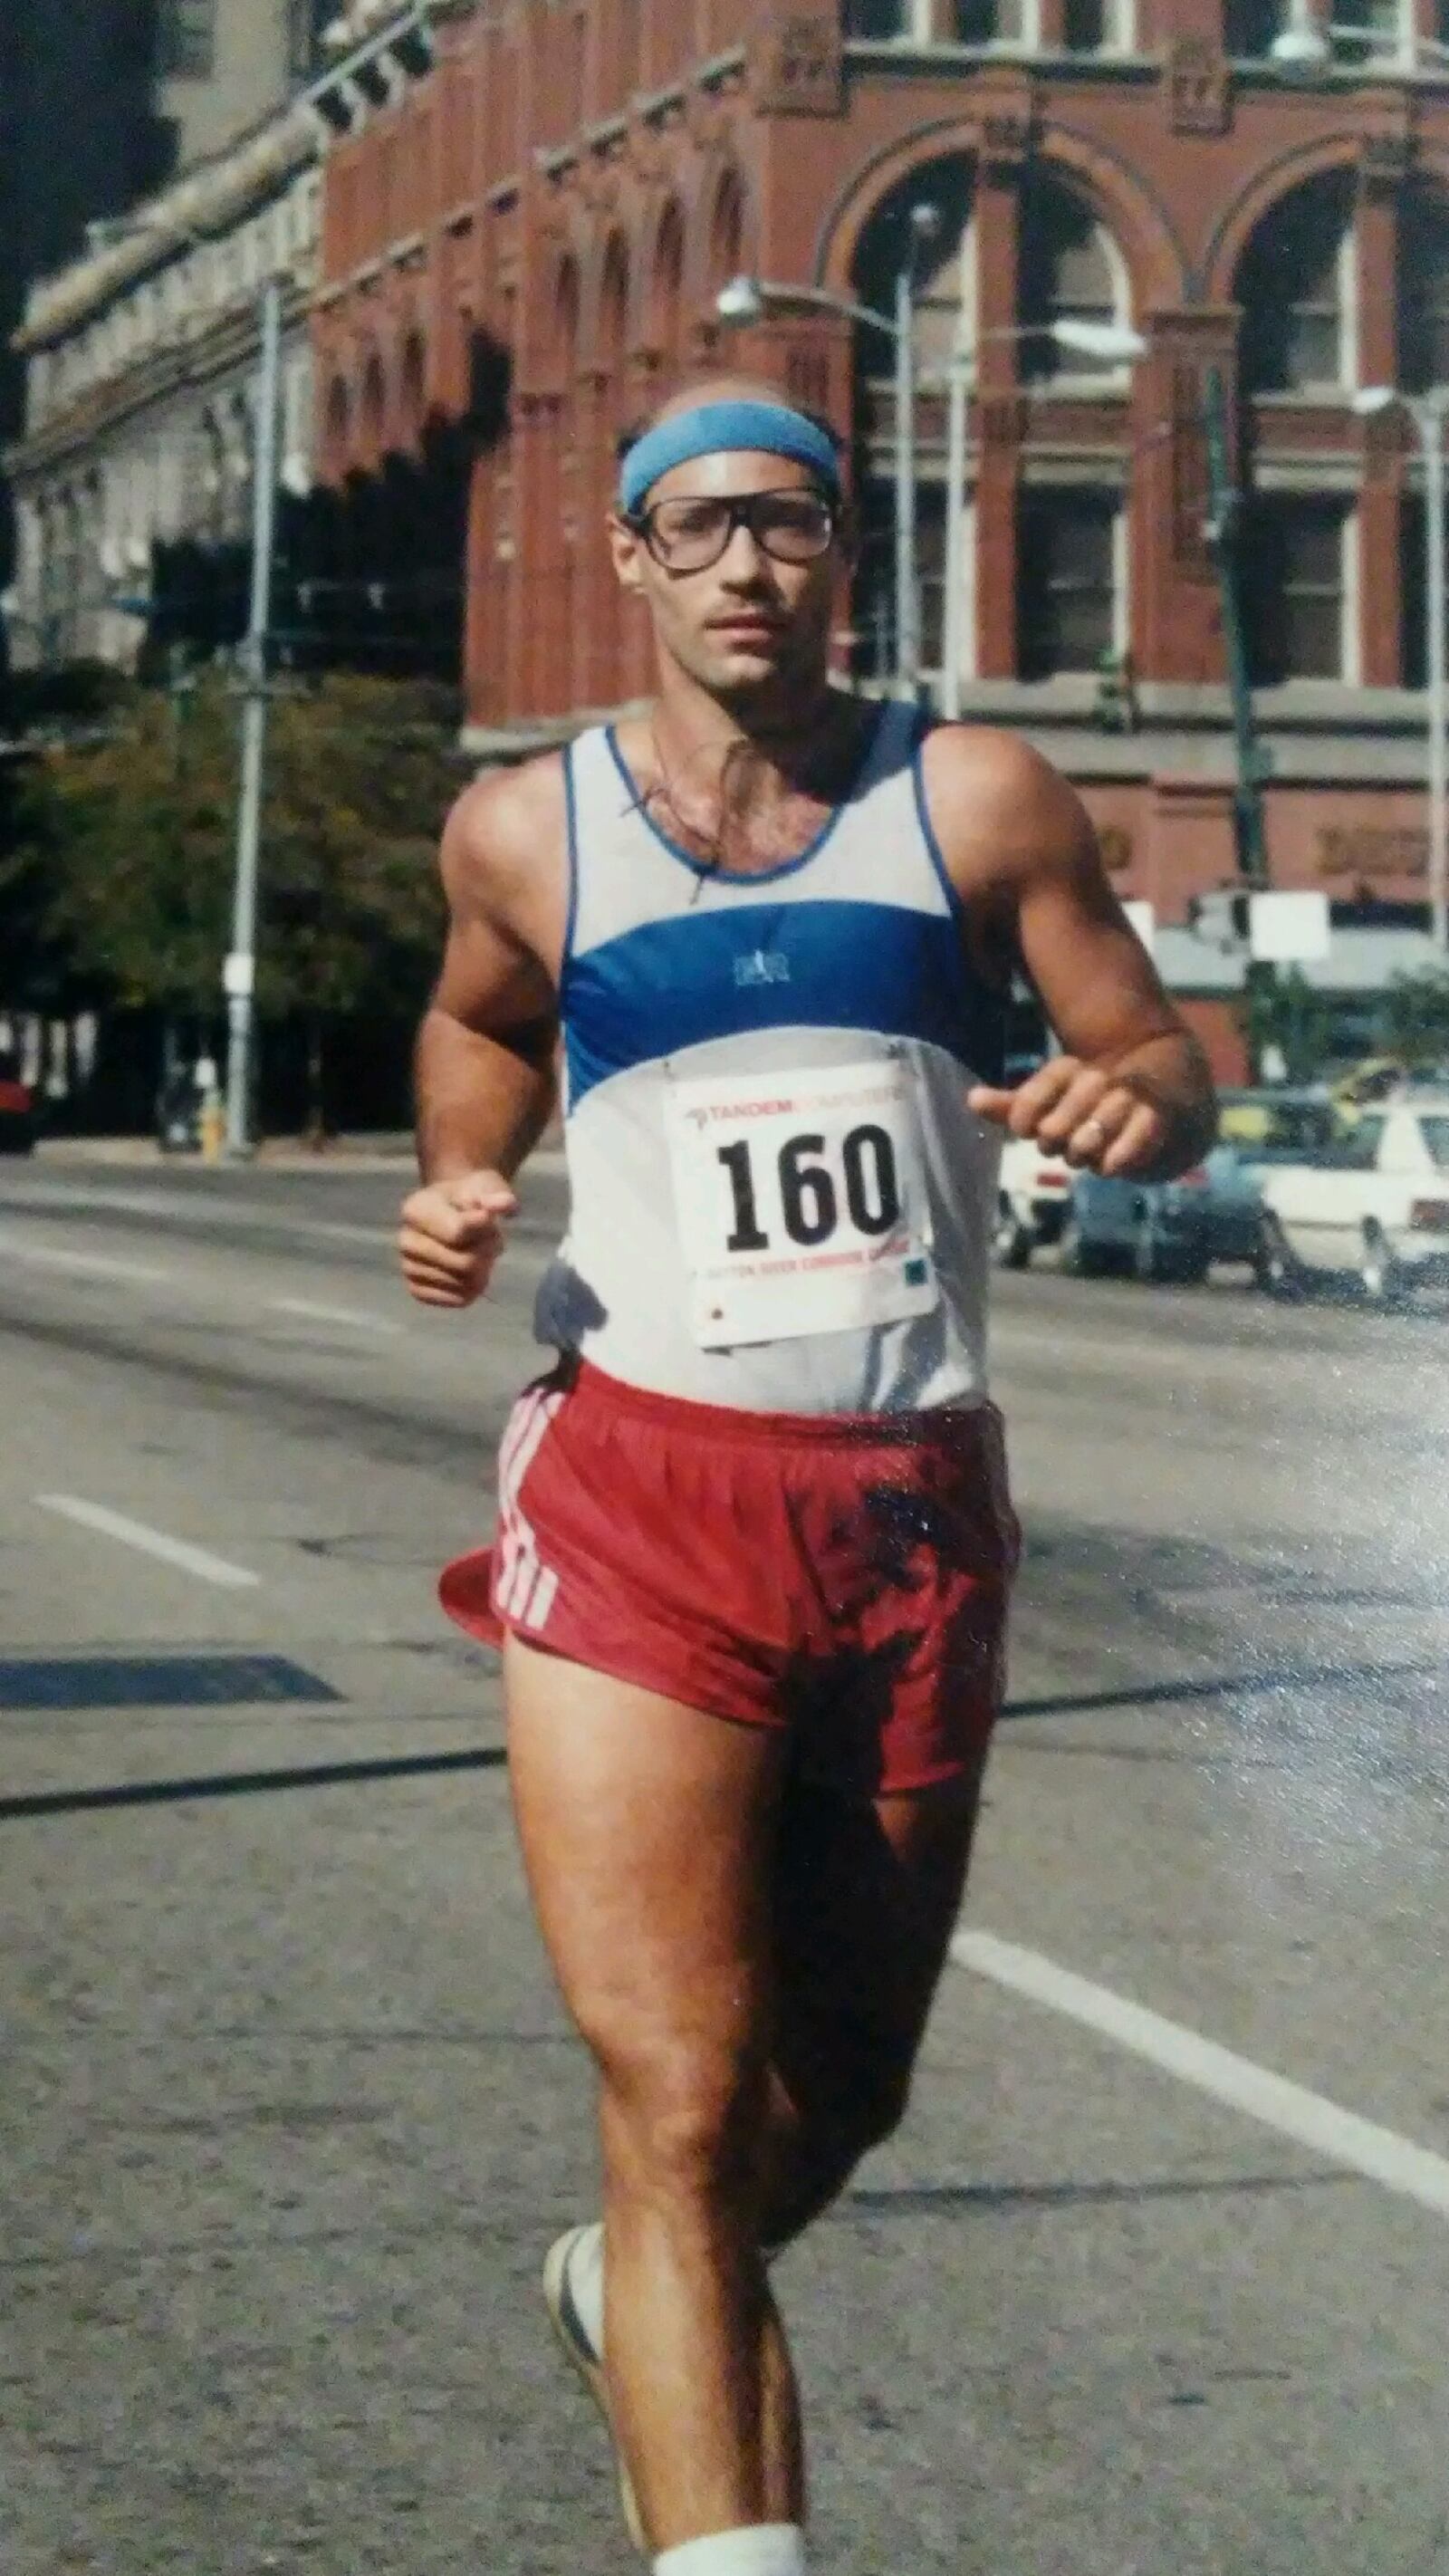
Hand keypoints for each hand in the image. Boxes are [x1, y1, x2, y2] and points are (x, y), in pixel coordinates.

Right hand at [398, 1170, 517, 1308]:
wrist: (452, 1210)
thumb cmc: (470, 1198)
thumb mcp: (486, 1187)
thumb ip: (497, 1196)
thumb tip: (503, 1204)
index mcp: (415, 1210)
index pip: (459, 1231)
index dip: (486, 1229)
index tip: (489, 1219)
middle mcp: (406, 1241)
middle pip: (464, 1264)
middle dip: (487, 1253)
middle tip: (490, 1241)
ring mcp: (408, 1267)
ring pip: (464, 1284)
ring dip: (483, 1271)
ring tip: (479, 1252)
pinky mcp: (416, 1289)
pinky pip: (455, 1299)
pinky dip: (472, 1289)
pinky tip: (471, 1273)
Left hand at [968, 1057, 1167, 1176]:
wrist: (1166, 1104)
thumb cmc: (1095, 1112)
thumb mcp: (1053, 1107)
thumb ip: (1015, 1107)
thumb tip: (970, 1099)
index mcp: (1072, 1071)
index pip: (1041, 1087)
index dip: (1026, 1111)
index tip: (1024, 1129)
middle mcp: (1101, 1079)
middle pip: (1065, 1114)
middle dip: (1055, 1136)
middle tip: (1056, 1146)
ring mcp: (1130, 1099)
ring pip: (1098, 1126)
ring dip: (1084, 1148)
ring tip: (1083, 1156)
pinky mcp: (1159, 1118)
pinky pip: (1137, 1135)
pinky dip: (1120, 1155)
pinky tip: (1108, 1168)